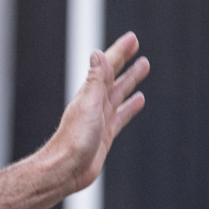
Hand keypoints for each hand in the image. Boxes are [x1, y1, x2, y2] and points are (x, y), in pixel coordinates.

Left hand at [46, 31, 149, 193]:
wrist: (65, 170)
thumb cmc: (73, 140)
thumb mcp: (87, 105)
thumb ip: (94, 80)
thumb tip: (97, 54)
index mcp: (89, 95)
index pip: (106, 67)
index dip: (119, 52)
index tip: (132, 38)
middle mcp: (94, 105)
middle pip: (113, 77)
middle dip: (125, 61)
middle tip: (137, 47)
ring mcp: (100, 120)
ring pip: (119, 94)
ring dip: (130, 80)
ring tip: (143, 66)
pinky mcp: (105, 135)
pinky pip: (121, 115)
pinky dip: (130, 106)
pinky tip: (139, 100)